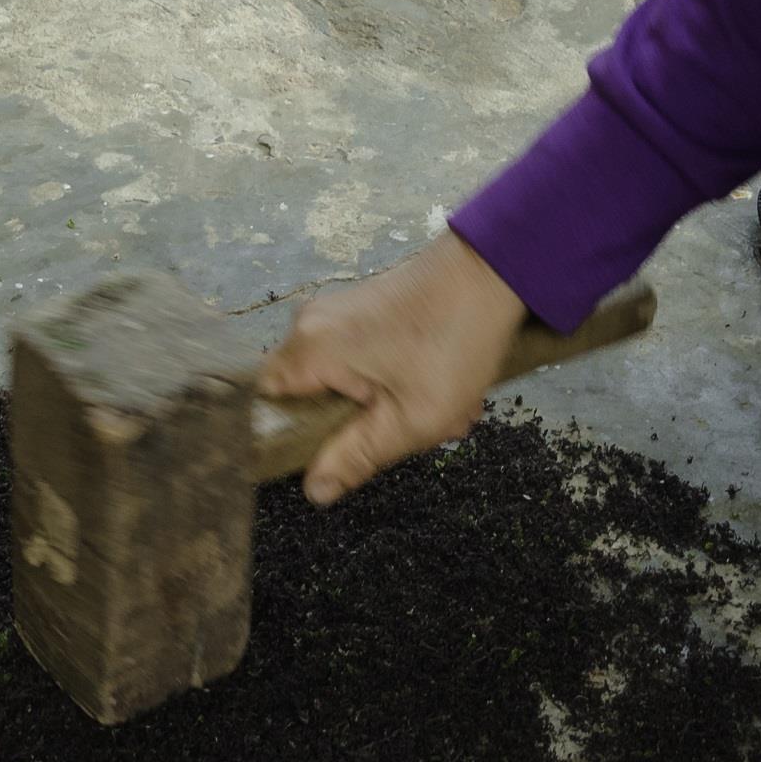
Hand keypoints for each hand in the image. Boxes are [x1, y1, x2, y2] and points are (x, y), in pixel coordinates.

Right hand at [254, 229, 530, 505]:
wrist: (493, 271)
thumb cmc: (452, 345)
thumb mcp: (409, 420)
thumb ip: (355, 458)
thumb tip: (314, 490)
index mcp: (310, 348)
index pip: (267, 400)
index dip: (291, 432)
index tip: (333, 449)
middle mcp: (312, 323)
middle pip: (308, 392)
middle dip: (355, 421)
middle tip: (403, 428)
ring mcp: (338, 310)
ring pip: (341, 377)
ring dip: (385, 402)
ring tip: (434, 408)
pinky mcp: (364, 305)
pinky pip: (361, 356)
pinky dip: (394, 377)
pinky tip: (435, 384)